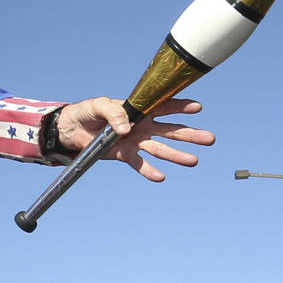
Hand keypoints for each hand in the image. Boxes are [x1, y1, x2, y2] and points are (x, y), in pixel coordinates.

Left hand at [54, 96, 213, 181]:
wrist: (72, 128)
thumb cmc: (88, 111)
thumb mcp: (99, 105)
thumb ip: (114, 113)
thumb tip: (126, 128)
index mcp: (139, 109)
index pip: (164, 106)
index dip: (180, 106)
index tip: (197, 107)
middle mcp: (143, 126)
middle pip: (171, 130)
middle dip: (190, 134)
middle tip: (210, 139)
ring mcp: (136, 141)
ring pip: (160, 148)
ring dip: (177, 155)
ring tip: (193, 161)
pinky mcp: (124, 155)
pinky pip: (139, 164)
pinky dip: (149, 171)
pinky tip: (160, 177)